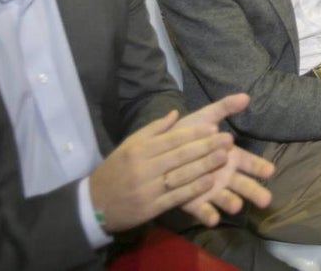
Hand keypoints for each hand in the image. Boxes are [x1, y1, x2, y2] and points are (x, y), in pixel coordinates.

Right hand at [88, 109, 233, 233]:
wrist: (93, 204)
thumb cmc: (115, 171)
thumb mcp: (128, 146)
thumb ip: (153, 130)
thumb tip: (176, 113)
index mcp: (138, 150)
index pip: (171, 139)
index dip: (194, 133)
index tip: (214, 127)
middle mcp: (143, 168)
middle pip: (179, 156)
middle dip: (206, 146)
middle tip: (228, 139)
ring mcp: (147, 189)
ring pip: (181, 175)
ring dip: (205, 166)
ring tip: (225, 157)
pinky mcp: (150, 208)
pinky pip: (176, 197)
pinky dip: (193, 189)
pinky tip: (209, 181)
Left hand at [173, 94, 275, 225]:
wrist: (159, 151)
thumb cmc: (187, 134)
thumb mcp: (205, 118)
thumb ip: (224, 108)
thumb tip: (246, 96)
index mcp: (230, 157)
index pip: (249, 162)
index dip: (259, 166)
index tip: (270, 171)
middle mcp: (224, 175)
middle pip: (243, 184)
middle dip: (254, 191)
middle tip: (266, 200)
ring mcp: (210, 190)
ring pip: (225, 198)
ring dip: (231, 202)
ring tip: (236, 207)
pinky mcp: (194, 202)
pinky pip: (202, 209)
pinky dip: (208, 214)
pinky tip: (212, 219)